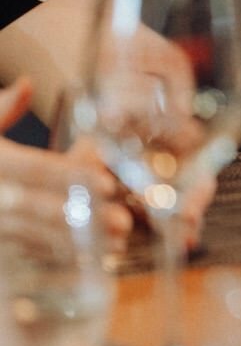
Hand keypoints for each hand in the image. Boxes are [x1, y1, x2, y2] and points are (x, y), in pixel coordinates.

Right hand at [0, 80, 131, 252]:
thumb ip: (2, 109)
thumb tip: (25, 84)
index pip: (35, 168)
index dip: (71, 176)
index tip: (107, 184)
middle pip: (39, 208)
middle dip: (82, 217)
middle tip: (122, 222)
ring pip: (35, 237)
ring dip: (78, 243)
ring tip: (116, 244)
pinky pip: (26, 255)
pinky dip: (57, 260)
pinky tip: (89, 260)